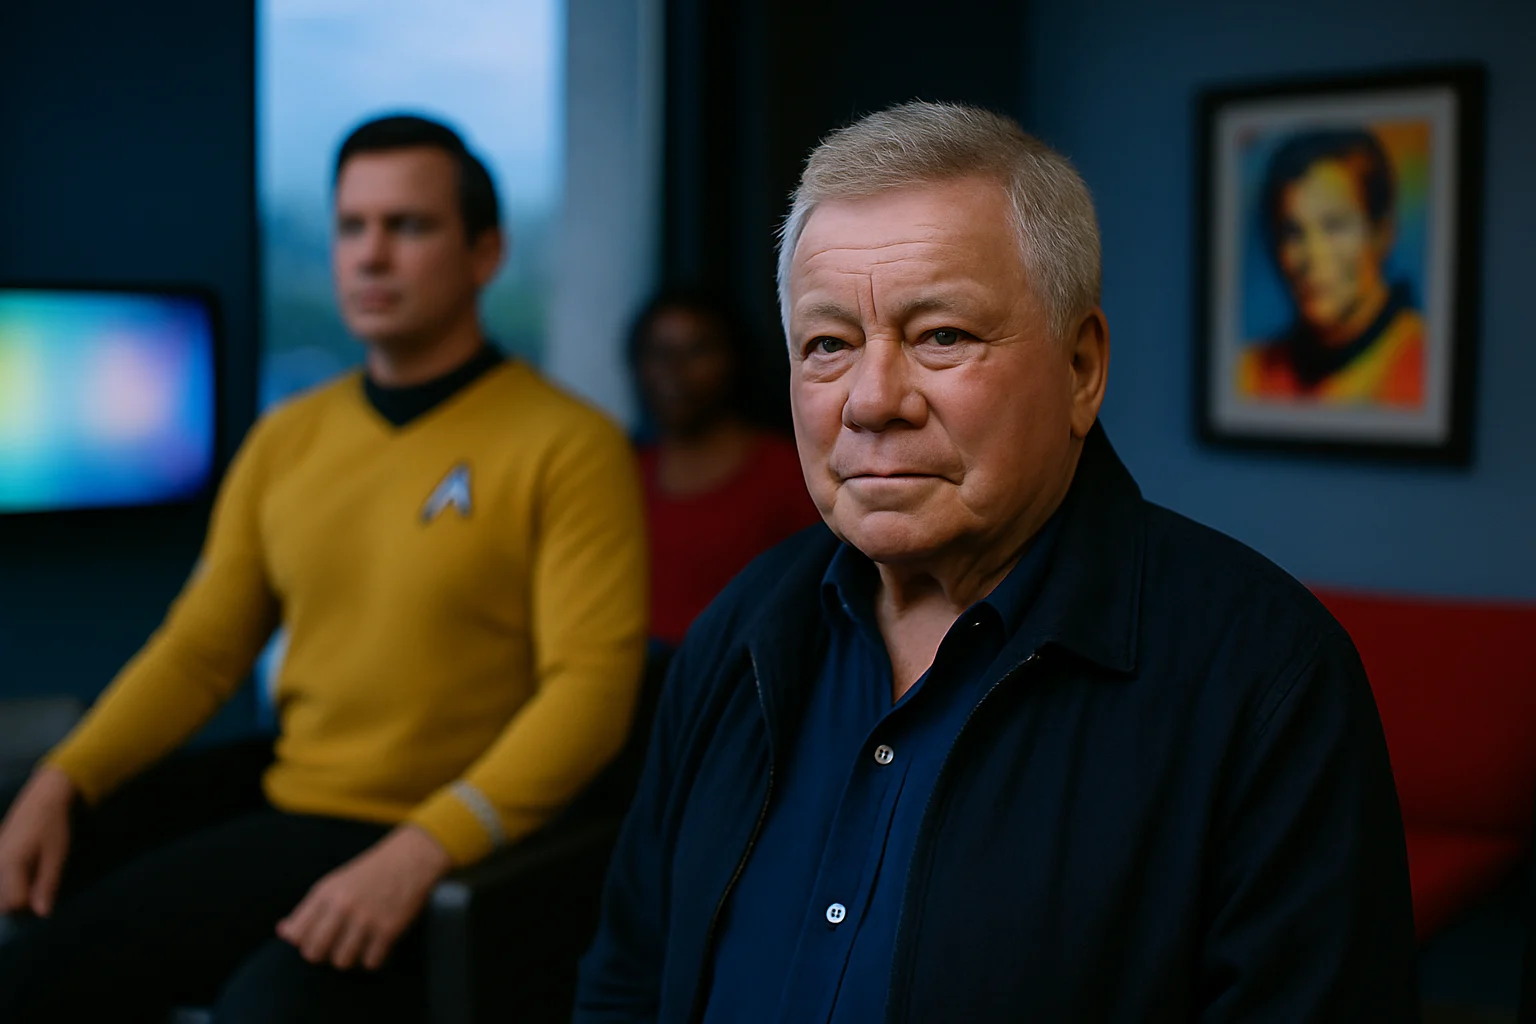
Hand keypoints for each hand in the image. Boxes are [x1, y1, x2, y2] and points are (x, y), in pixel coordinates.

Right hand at [0, 765, 75, 916]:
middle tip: (37, 890)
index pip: (12, 904)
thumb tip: (42, 915)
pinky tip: (21, 875)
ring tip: (29, 882)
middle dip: (18, 904)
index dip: (30, 905)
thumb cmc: (53, 827)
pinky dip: (7, 884)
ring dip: (12, 895)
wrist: (42, 799)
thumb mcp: (57, 856)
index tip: (43, 896)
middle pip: (0, 902)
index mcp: (11, 864)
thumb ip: (47, 884)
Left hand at [277, 824, 451, 970]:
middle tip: (337, 945)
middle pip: (314, 953)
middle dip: (323, 955)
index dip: (304, 942)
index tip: (318, 937)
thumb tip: (282, 932)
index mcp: (325, 893)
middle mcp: (342, 906)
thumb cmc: (370, 872)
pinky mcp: (388, 929)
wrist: (412, 858)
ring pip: (341, 962)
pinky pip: (370, 962)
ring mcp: (366, 919)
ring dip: (350, 958)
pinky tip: (377, 945)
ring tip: (359, 945)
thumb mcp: (335, 883)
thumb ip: (308, 908)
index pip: (296, 935)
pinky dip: (373, 959)